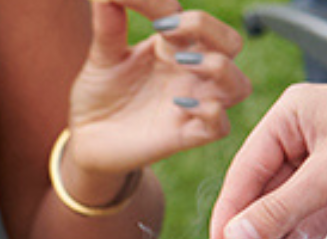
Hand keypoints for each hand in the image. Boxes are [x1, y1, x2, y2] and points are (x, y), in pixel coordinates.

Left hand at [62, 3, 249, 179]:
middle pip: (232, 43)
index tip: (148, 16)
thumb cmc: (100, 94)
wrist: (86, 138)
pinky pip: (219, 126)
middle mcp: (191, 75)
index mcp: (175, 48)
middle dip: (211, 29)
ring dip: (219, 68)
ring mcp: (193, 105)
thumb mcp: (102, 54)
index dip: (178, 11)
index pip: (199, 20)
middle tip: (170, 32)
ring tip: (181, 63)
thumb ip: (109, 20)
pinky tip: (177, 104)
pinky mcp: (185, 136)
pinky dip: (208, 111)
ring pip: (240, 85)